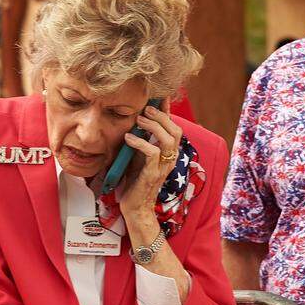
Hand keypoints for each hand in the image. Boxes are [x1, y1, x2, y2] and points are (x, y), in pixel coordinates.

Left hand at [117, 101, 181, 225]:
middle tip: (146, 109)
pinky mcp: (152, 174)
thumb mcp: (138, 156)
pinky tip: (128, 138)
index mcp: (168, 153)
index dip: (168, 111)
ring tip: (139, 120)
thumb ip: (141, 140)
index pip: (173, 128)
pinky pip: (152, 153)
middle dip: (162, 116)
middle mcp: (169, 159)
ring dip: (154, 127)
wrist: (135, 208)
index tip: (160, 96)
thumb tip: (135, 121)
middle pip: (176, 131)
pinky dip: (140, 142)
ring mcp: (163, 167)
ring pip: (168, 140)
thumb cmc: (135, 181)